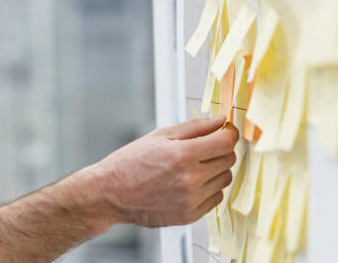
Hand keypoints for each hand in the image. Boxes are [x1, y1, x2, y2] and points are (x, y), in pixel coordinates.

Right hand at [84, 116, 239, 227]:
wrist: (110, 194)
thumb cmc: (130, 162)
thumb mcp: (160, 135)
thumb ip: (194, 127)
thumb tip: (220, 121)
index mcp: (182, 155)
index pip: (226, 142)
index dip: (228, 133)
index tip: (225, 131)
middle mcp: (190, 179)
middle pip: (228, 160)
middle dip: (220, 150)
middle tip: (203, 148)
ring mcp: (191, 200)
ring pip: (224, 180)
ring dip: (215, 170)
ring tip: (193, 167)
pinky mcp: (189, 216)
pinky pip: (215, 198)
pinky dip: (208, 189)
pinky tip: (189, 183)